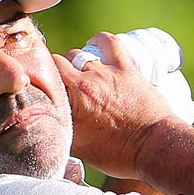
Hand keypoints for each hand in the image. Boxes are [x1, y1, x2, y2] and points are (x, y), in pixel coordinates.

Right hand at [52, 32, 180, 179]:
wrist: (154, 147)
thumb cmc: (118, 154)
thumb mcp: (79, 149)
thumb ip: (59, 133)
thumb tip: (45, 127)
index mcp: (71, 100)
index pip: (45, 77)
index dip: (40, 80)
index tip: (40, 88)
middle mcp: (86, 82)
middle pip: (60, 64)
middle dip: (56, 72)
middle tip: (61, 85)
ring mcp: (107, 72)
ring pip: (81, 54)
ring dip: (76, 61)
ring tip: (78, 72)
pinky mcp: (127, 69)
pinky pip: (109, 42)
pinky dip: (100, 40)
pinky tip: (96, 44)